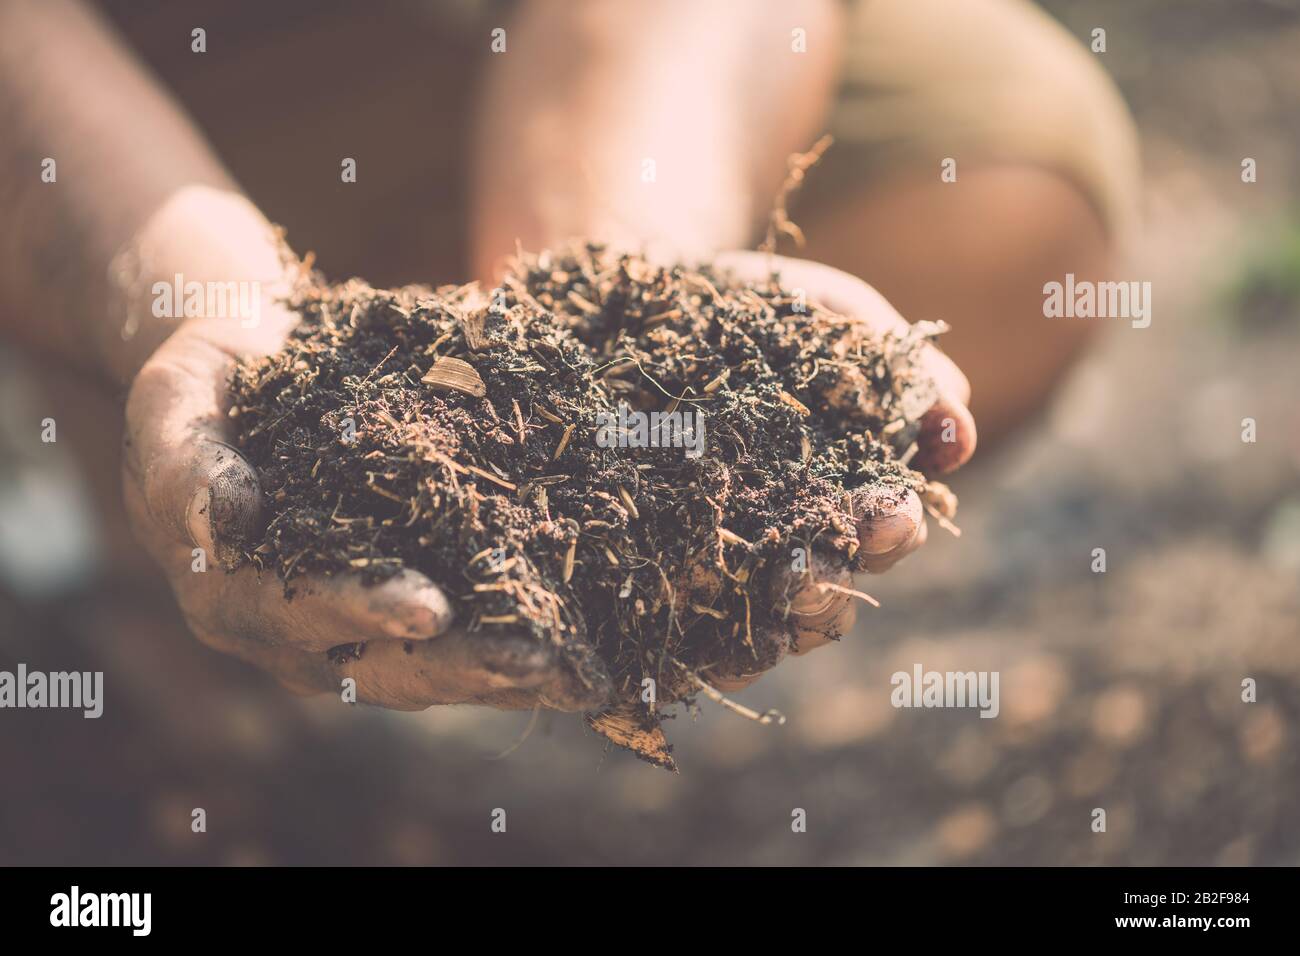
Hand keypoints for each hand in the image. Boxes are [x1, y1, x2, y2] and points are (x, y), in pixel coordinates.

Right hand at [122, 304, 608, 712]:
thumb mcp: (175, 400)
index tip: (430, 609)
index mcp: (234, 593)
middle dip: (467, 667)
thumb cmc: (212, 383)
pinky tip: (586, 650)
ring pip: (438, 670)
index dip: (364, 610)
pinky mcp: (408, 608)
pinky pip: (468, 638)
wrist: (257, 373)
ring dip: (510, 676)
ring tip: (582, 678)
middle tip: (544, 664)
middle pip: (387, 665)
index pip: (303, 610)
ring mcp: (358, 631)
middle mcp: (299, 632)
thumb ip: (186, 462)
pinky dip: (522, 643)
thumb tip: (225, 524)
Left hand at [698, 251, 976, 690]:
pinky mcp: (659, 571)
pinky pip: (680, 630)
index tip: (890, 517)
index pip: (883, 532)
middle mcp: (794, 540)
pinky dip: (690, 648)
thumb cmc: (763, 307)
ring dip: (766, 631)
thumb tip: (958, 436)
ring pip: (760, 629)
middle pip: (827, 597)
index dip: (891, 531)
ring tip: (747, 616)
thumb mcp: (837, 317)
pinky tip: (682, 642)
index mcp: (849, 492)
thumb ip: (900, 371)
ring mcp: (725, 562)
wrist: (652, 299)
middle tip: (808, 575)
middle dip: (826, 593)